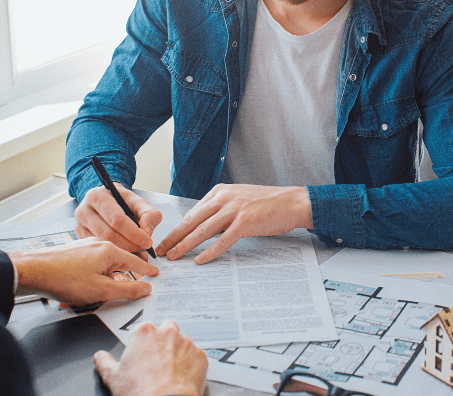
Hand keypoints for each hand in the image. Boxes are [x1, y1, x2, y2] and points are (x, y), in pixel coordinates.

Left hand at [9, 237, 158, 304]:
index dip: (147, 270)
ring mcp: (85, 248)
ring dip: (103, 283)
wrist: (33, 271)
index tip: (155, 274)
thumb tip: (146, 288)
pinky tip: (81, 291)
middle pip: (119, 264)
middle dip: (121, 280)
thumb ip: (127, 290)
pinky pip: (90, 267)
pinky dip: (91, 280)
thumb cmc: (65, 279)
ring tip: (93, 297)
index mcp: (110, 251)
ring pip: (103, 267)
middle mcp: (99, 245)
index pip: (135, 261)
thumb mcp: (102, 290)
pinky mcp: (73, 254)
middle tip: (126, 292)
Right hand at [75, 184, 162, 253]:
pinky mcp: (80, 237)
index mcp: (98, 196)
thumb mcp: (139, 202)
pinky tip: (124, 254)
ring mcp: (79, 225)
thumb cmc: (122, 202)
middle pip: (108, 234)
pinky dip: (112, 254)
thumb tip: (147, 231)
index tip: (147, 242)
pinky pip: (97, 249)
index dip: (134, 233)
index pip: (117, 219)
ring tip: (136, 253)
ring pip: (102, 244)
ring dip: (122, 252)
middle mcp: (84, 210)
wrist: (107, 201)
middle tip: (143, 250)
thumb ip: (149, 214)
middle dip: (129, 245)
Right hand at [94, 320, 206, 395]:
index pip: (143, 330)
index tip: (141, 355)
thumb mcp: (113, 377)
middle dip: (162, 341)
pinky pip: (196, 356)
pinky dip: (191, 364)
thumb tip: (100, 357)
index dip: (141, 344)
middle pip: (166, 329)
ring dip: (178, 351)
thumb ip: (105, 362)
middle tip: (156, 360)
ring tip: (170, 371)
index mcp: (144, 332)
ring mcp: (186, 343)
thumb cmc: (140, 391)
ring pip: (182, 341)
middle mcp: (167, 332)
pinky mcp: (200, 356)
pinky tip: (182, 377)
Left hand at [157, 184, 312, 263]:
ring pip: (202, 230)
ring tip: (173, 257)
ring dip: (185, 245)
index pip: (192, 213)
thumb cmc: (267, 204)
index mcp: (220, 192)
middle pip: (192, 221)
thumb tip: (203, 229)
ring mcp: (234, 209)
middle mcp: (224, 198)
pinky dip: (210, 251)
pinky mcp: (245, 222)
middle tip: (160, 251)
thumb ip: (220, 211)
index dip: (177, 228)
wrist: (291, 202)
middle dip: (173, 237)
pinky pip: (222, 240)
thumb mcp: (239, 200)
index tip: (165, 240)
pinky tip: (200, 260)